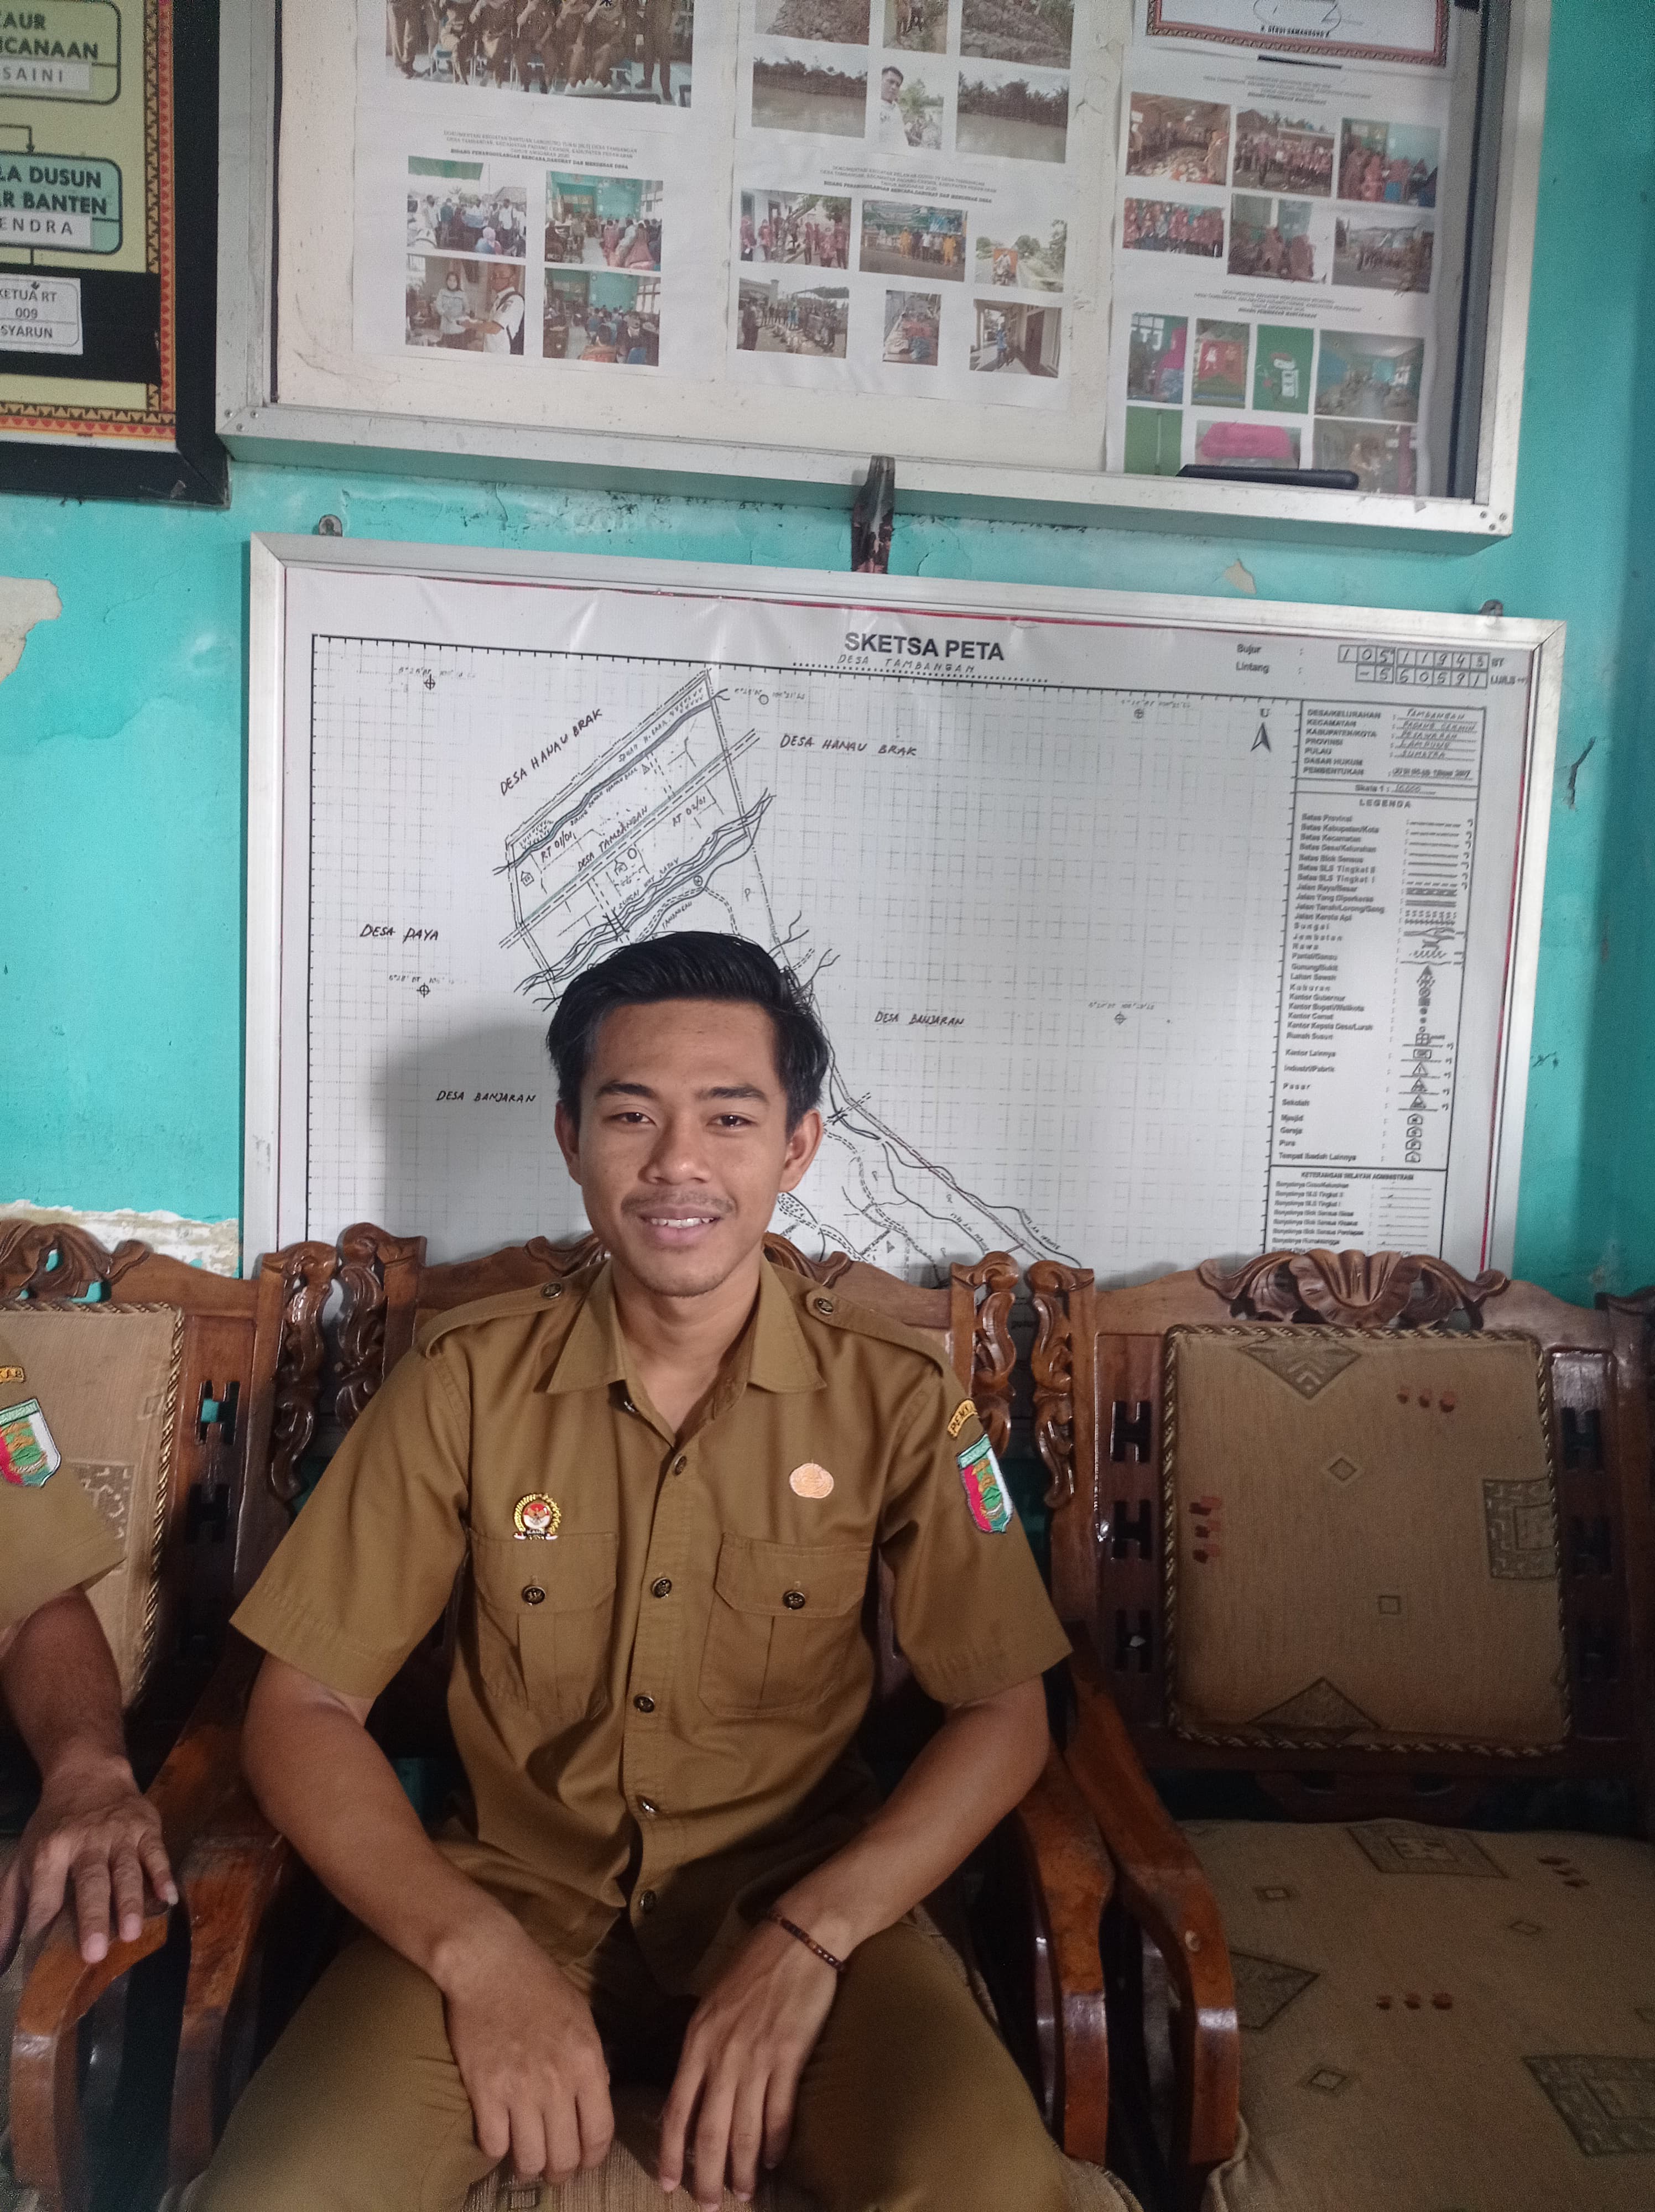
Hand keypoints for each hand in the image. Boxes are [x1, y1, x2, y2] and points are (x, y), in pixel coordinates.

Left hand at [0, 1751, 175, 1971]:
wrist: (88, 1774)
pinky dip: (162, 1874)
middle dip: (91, 1918)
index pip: (45, 1898)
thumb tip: (0, 1963)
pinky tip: (167, 1898)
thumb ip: (9, 1911)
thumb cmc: (52, 1828)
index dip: (43, 1930)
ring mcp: (119, 1834)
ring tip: (131, 1934)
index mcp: (48, 1852)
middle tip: (94, 1954)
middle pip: (89, 1883)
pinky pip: (156, 1851)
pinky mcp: (146, 1826)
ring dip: (129, 1902)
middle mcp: (84, 1842)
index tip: (44, 1966)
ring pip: (125, 1870)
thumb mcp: (21, 1861)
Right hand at [441, 1920, 613, 2183]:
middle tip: (554, 2169)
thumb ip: (591, 2063)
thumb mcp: (582, 2018)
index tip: (585, 2163)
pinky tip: (500, 2137)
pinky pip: (493, 2145)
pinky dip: (497, 2149)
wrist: (490, 1964)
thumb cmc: (539, 1985)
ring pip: (530, 2160)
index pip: (600, 2133)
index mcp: (587, 2062)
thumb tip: (595, 2102)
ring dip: (529, 2168)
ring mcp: (519, 2089)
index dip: (593, 2159)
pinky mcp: (484, 2091)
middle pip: (565, 2156)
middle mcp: (557, 2082)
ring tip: (526, 2160)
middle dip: (562, 2172)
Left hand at [658, 1918, 840, 2207]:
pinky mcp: (789, 2056)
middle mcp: (722, 2055)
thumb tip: (692, 2086)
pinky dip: (774, 2141)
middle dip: (707, 2175)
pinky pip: (779, 2111)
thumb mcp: (711, 2003)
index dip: (670, 2151)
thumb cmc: (753, 1965)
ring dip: (743, 2168)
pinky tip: (772, 2160)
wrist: (798, 1937)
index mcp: (697, 2041)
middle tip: (708, 2206)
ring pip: (745, 2129)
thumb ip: (701, 2046)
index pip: (677, 2109)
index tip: (667, 2183)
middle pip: (709, 2131)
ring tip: (742, 2194)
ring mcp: (757, 2058)